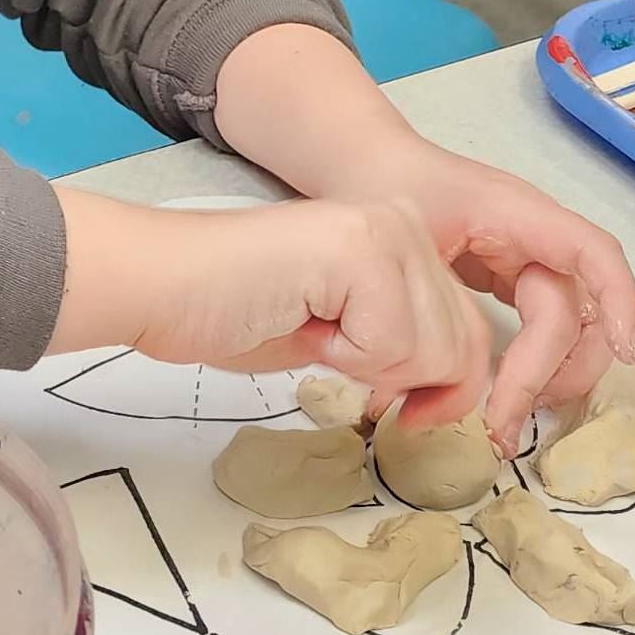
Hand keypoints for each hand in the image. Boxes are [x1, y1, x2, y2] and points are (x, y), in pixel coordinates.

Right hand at [52, 192, 490, 426]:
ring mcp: (385, 230)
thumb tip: (456, 390)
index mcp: (402, 234)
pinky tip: (303, 324)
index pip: (469, 332)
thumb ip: (403, 342)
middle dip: (406, 382)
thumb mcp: (345, 332)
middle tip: (336, 360)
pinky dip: (348, 359)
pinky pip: (395, 347)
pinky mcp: (361, 251)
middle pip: (463, 347)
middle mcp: (404, 221)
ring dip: (371, 368)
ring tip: (313, 330)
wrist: (164, 286)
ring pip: (435, 352)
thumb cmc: (235, 312)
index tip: (405, 413)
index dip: (445, 390)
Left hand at [347, 134, 634, 456]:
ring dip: (550, 378)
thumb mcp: (404, 228)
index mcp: (517, 212)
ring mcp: (526, 260)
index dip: (619, 300)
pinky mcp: (511, 279)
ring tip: (503, 420)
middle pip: (582, 310)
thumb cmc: (383, 181)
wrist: (363, 162)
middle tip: (506, 420)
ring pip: (568, 329)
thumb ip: (433, 290)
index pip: (593, 252)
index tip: (626, 351)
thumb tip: (452, 369)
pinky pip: (542, 328)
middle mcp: (534, 238)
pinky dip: (533, 366)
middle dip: (559, 371)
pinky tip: (504, 398)